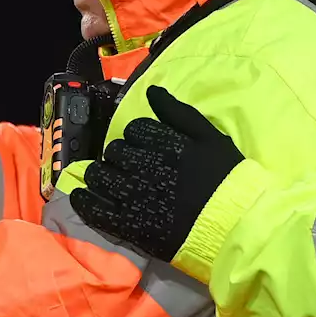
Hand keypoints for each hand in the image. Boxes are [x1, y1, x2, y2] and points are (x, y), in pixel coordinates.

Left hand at [68, 85, 243, 260]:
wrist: (233, 226)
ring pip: (99, 175)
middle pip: (114, 151)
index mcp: (162, 142)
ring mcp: (132, 195)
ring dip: (99, 174)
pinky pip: (94, 209)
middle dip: (118, 156)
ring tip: (106, 180)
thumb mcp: (209, 136)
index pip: (134, 130)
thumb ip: (178, 112)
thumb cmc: (226, 180)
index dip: (137, 138)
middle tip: (128, 166)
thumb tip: (151, 90)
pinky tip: (81, 196)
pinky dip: (83, 201)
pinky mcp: (127, 223)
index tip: (144, 148)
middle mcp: (143, 165)